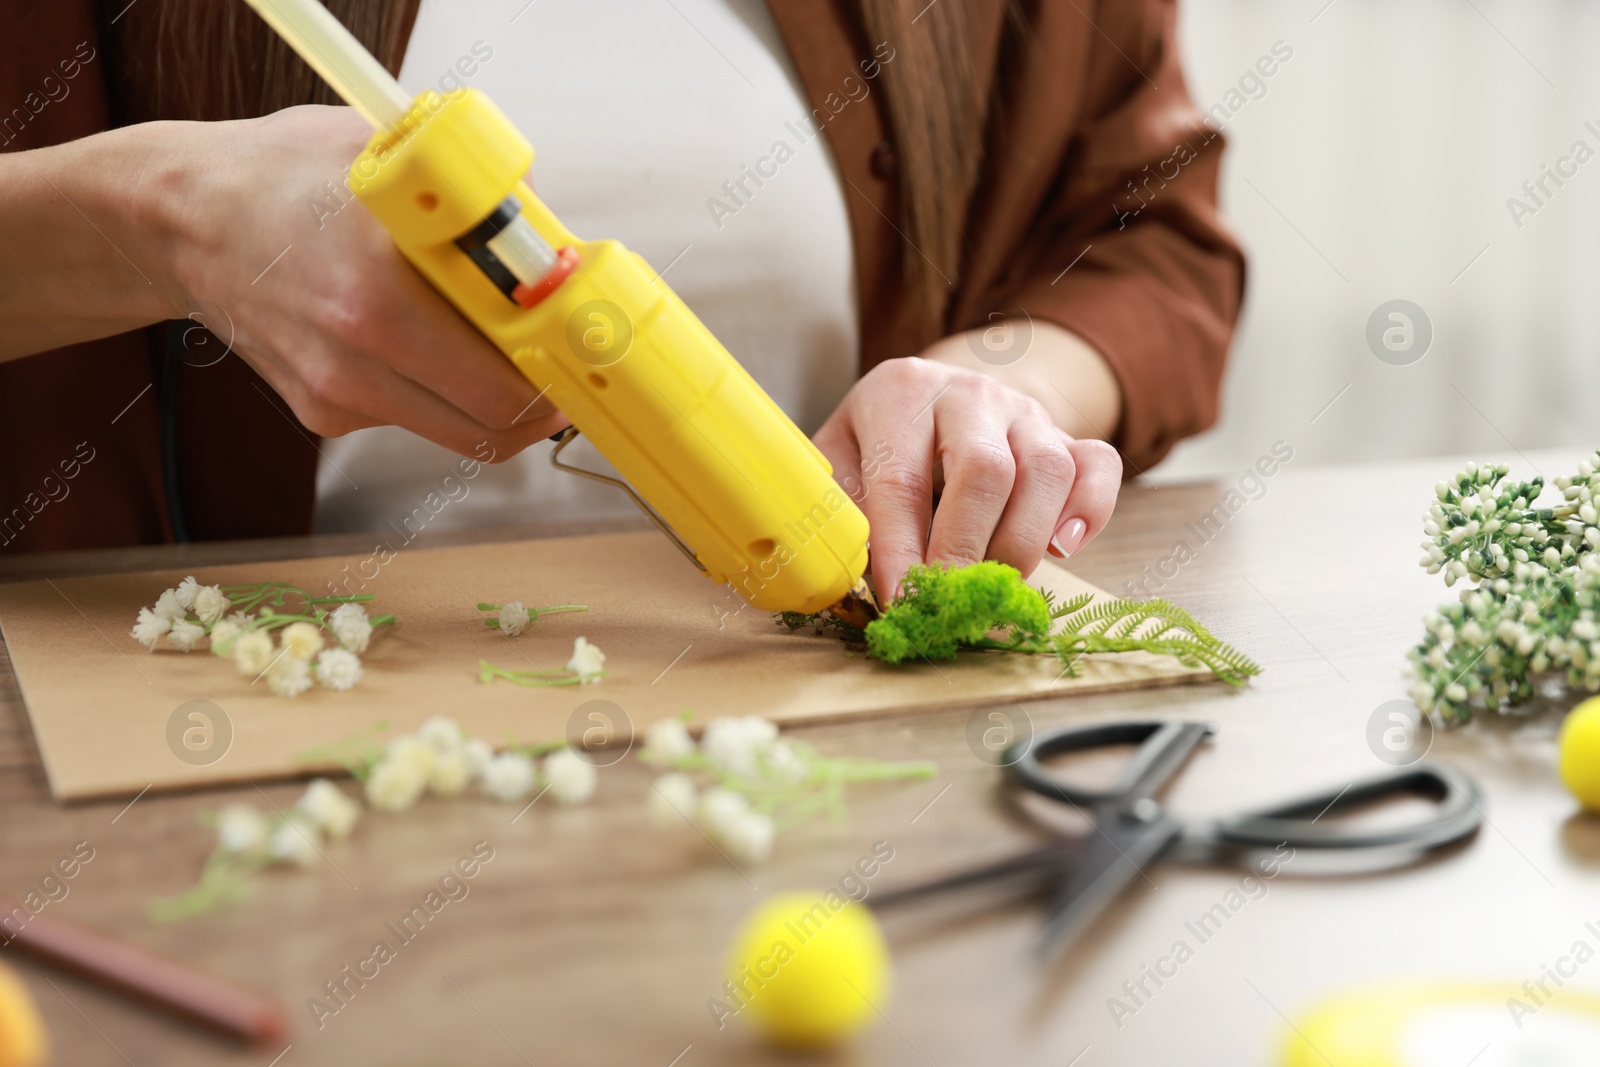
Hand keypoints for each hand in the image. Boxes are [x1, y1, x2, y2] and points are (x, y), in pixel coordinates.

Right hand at [155, 106, 565, 456]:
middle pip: (492, 426)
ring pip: (457, 433)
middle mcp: (357, 354)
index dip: (555, 377)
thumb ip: (475, 200)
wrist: (179, 221)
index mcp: (380, 290)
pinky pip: (411, 417)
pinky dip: (435, 392)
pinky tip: (417, 342)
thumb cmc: (282, 177)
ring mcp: (336, 393)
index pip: (502, 379)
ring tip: (504, 356)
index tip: (578, 359)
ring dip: (494, 404)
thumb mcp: (384, 158)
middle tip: (560, 372)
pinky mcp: (322, 413)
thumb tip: (548, 239)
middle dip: (539, 403)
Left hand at [813, 352, 1121, 599]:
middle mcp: (969, 394)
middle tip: (948, 602)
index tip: (901, 600)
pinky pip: (1098, 467)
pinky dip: (1089, 512)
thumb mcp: (840, 457)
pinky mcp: (1068, 435)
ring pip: (1047, 473)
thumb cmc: (881, 440)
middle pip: (985, 470)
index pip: (901, 479)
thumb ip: (838, 507)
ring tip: (990, 585)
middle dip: (964, 550)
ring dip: (1020, 544)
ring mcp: (1026, 412)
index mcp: (901, 392)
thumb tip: (843, 573)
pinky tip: (1062, 549)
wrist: (939, 397)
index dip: (901, 548)